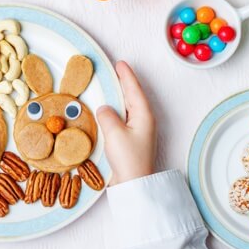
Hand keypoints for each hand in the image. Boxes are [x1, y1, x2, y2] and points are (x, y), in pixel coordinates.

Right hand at [96, 61, 156, 185]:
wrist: (134, 185)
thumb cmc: (128, 159)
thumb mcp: (115, 133)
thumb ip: (107, 115)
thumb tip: (104, 109)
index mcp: (144, 115)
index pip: (134, 90)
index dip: (126, 76)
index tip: (120, 63)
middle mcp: (144, 121)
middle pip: (133, 97)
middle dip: (125, 83)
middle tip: (116, 71)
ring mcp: (139, 132)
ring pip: (128, 108)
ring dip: (120, 97)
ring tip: (111, 87)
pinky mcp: (132, 141)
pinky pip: (123, 119)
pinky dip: (116, 111)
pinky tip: (109, 112)